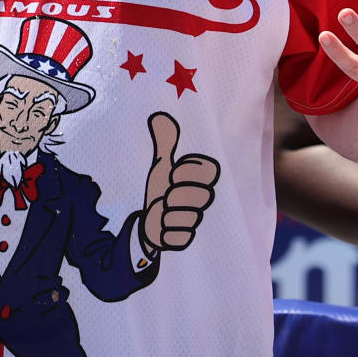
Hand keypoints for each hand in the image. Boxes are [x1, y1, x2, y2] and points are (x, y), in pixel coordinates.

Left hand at [140, 113, 219, 253]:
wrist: (150, 220)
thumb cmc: (160, 190)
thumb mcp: (161, 166)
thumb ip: (165, 143)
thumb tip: (158, 115)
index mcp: (201, 180)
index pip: (208, 170)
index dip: (186, 172)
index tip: (173, 175)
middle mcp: (203, 200)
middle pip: (199, 195)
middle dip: (175, 195)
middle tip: (167, 196)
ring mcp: (197, 221)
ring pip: (186, 218)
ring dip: (167, 215)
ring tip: (163, 212)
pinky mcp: (187, 241)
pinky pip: (179, 237)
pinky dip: (165, 234)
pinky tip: (162, 228)